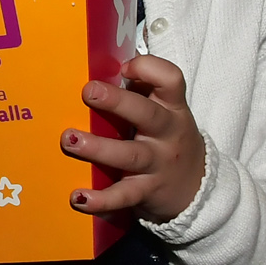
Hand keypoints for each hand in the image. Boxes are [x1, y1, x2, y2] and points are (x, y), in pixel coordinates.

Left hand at [62, 55, 206, 223]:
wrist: (196, 189)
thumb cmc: (167, 139)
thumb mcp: (165, 112)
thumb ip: (141, 91)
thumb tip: (101, 65)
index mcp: (172, 107)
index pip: (171, 80)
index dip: (149, 69)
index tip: (124, 68)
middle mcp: (168, 134)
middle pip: (146, 114)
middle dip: (117, 101)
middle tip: (88, 92)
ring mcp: (157, 164)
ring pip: (129, 155)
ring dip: (97, 148)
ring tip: (69, 140)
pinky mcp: (146, 191)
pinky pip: (123, 196)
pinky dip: (101, 199)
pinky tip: (79, 197)